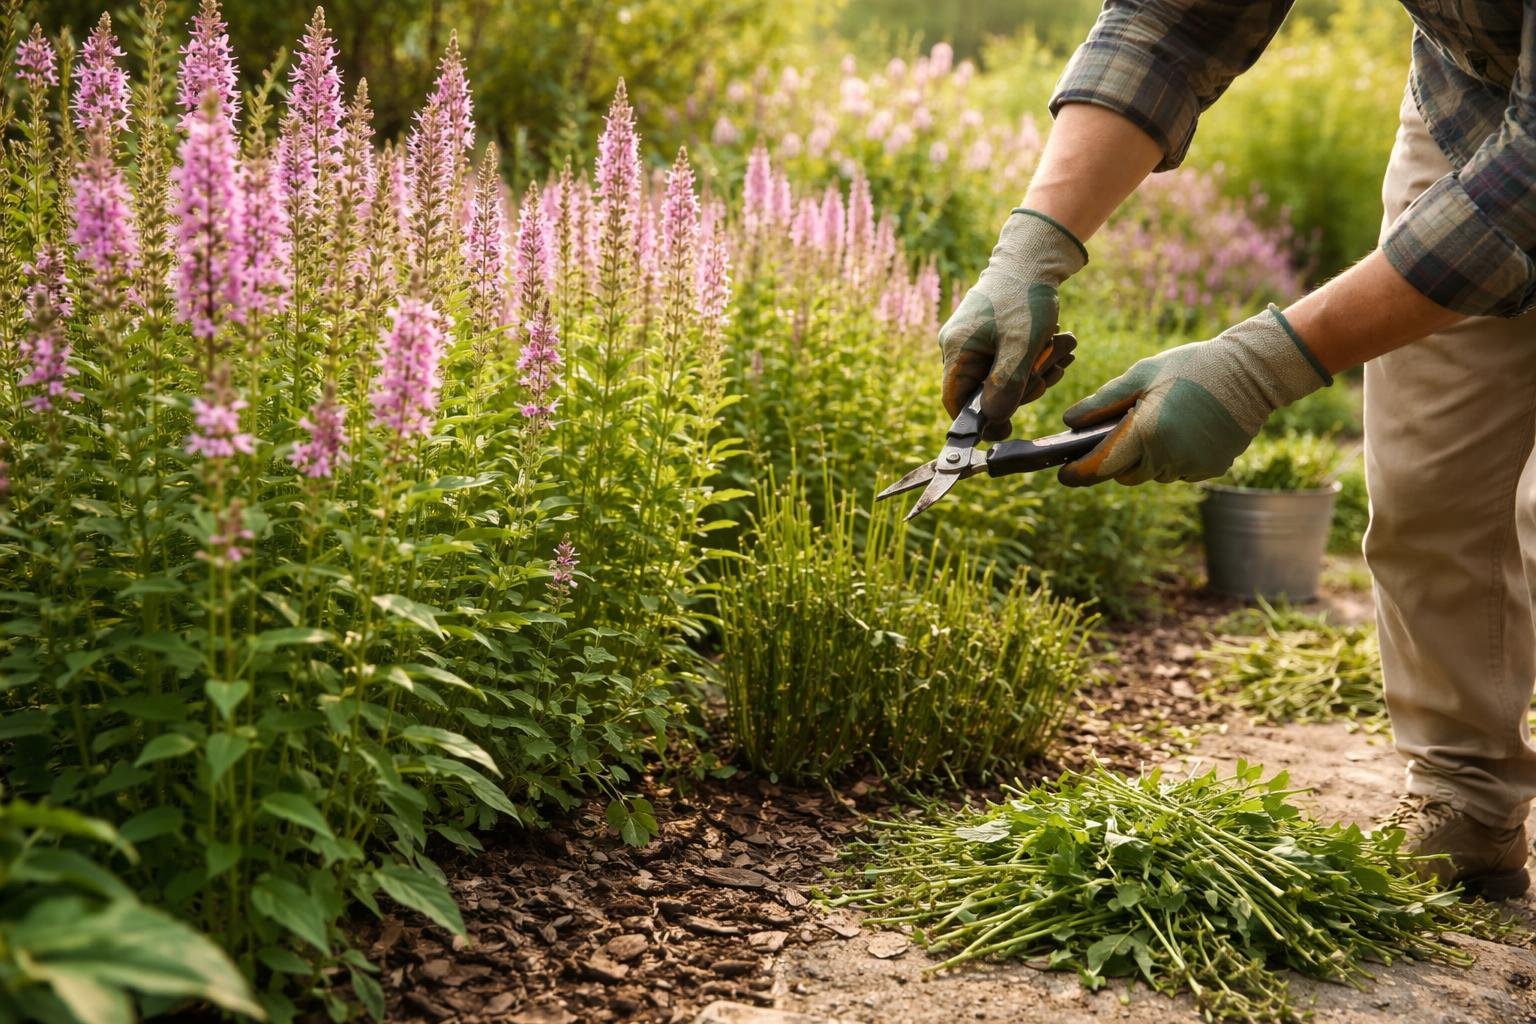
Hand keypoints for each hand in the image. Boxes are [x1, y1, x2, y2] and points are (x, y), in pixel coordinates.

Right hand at [939, 209, 1086, 439]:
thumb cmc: (1026, 296)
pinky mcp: (991, 335)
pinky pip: (1010, 361)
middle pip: (983, 392)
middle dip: (1020, 389)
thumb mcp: (1022, 344)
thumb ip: (1007, 384)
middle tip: (1051, 375)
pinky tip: (1058, 350)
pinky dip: (1034, 360)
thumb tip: (994, 420)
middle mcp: (959, 347)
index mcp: (957, 350)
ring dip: (1034, 373)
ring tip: (1063, 353)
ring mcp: (975, 341)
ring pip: (1001, 377)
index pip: (956, 403)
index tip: (1008, 428)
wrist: (1035, 255)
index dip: (980, 421)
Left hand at [1058, 306, 1331, 485]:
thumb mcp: (1143, 375)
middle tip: (1126, 428)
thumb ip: (1104, 401)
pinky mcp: (1212, 469)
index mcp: (1148, 432)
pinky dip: (1176, 457)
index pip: (1102, 465)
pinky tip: (1186, 429)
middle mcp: (1170, 456)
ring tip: (1163, 420)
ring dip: (1150, 457)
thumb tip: (1069, 422)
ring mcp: (1194, 467)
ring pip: (1155, 474)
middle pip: (1127, 474)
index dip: (1079, 472)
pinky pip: (1181, 471)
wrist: (1252, 372)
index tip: (1063, 474)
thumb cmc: (1192, 367)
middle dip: (1119, 458)